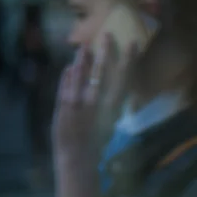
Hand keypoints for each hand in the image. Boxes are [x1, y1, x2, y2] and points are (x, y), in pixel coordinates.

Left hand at [52, 35, 136, 160]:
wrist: (79, 161)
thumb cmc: (96, 144)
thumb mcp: (108, 124)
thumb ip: (109, 107)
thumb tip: (113, 91)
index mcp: (112, 108)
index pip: (123, 80)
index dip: (128, 61)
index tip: (132, 44)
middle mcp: (98, 106)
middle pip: (103, 75)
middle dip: (106, 54)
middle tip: (108, 35)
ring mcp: (80, 108)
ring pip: (82, 80)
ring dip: (83, 62)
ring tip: (84, 47)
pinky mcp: (64, 112)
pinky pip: (66, 90)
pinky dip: (67, 79)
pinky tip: (68, 68)